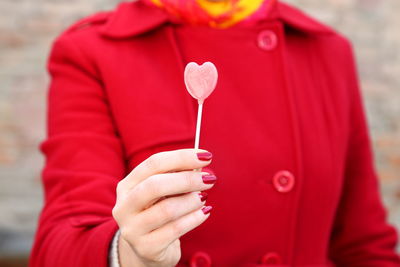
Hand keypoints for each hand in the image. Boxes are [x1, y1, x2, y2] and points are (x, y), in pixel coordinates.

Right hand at [112, 148, 215, 266]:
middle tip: (209, 179)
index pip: (154, 163)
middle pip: (155, 185)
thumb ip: (178, 177)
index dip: (181, 157)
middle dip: (186, 179)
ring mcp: (132, 229)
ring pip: (167, 209)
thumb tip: (200, 165)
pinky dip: (194, 218)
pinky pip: (176, 229)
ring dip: (192, 201)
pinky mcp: (146, 247)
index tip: (206, 156)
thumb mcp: (164, 193)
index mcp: (128, 185)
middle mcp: (124, 206)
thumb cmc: (160, 212)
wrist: (149, 249)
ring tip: (204, 198)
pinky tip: (204, 212)